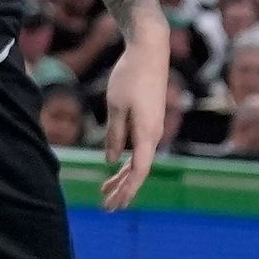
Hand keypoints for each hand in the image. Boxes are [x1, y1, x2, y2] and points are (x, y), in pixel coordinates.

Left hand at [98, 31, 173, 209]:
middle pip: (138, 170)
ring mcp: (152, 127)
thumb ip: (114, 135)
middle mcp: (154, 134)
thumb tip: (111, 160)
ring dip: (122, 177)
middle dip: (123, 190)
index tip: (114, 204)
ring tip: (104, 191)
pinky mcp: (149, 120)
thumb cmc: (130, 76)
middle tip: (107, 208)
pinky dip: (125, 160)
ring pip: (138, 160)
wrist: (150, 51)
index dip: (126, 189)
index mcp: (147, 134)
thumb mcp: (116, 106)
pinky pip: (138, 148)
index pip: (138, 171)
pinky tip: (114, 166)